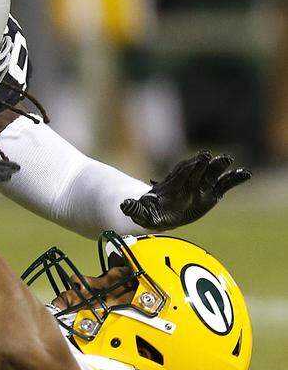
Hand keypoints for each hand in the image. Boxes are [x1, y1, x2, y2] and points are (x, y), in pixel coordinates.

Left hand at [120, 151, 249, 230]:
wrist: (161, 213)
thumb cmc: (149, 212)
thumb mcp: (140, 212)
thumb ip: (134, 209)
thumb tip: (123, 205)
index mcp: (171, 186)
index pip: (180, 175)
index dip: (187, 169)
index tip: (197, 160)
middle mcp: (187, 183)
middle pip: (195, 171)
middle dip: (202, 164)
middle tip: (209, 156)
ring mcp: (200, 187)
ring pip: (210, 175)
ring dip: (219, 167)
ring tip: (228, 159)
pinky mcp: (211, 194)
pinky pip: (224, 186)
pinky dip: (233, 180)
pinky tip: (245, 174)